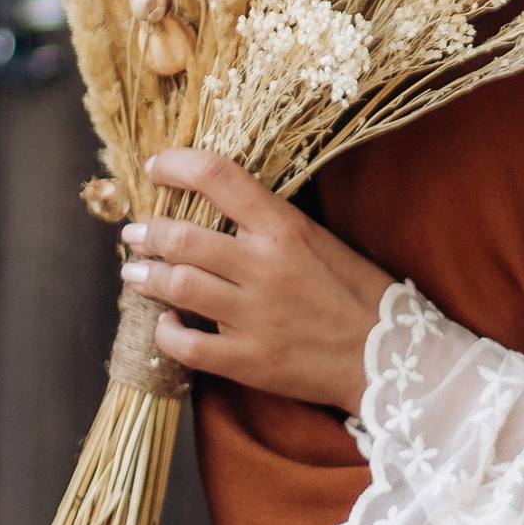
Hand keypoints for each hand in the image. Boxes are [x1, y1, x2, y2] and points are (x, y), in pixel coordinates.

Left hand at [122, 150, 390, 406]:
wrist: (389, 356)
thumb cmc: (358, 293)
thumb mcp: (321, 240)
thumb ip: (270, 224)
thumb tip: (218, 208)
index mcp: (285, 228)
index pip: (216, 176)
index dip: (175, 165)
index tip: (156, 168)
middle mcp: (264, 267)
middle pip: (180, 237)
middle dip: (146, 232)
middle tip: (135, 233)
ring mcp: (253, 316)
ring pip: (175, 285)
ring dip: (144, 276)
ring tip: (134, 273)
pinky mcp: (248, 360)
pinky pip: (187, 346)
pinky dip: (165, 332)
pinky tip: (166, 323)